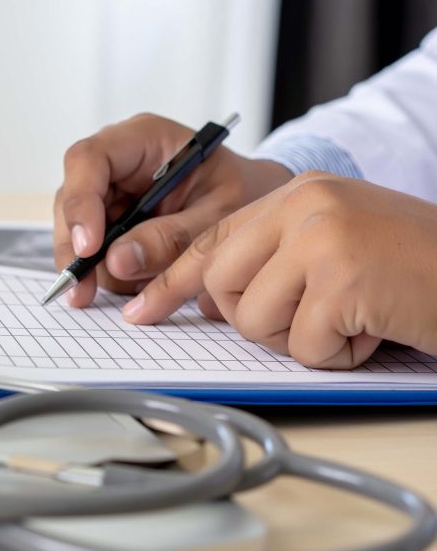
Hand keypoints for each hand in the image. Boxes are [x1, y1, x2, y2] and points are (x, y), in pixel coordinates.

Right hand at [54, 113, 292, 306]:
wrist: (258, 206)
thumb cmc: (245, 195)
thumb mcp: (218, 216)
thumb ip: (171, 238)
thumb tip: (116, 262)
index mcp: (144, 139)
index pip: (89, 159)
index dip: (80, 202)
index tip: (89, 247)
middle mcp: (118, 162)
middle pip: (71, 198)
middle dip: (75, 248)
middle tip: (81, 291)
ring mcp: (111, 192)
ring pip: (76, 229)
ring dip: (95, 266)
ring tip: (135, 287)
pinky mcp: (111, 220)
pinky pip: (93, 249)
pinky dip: (106, 273)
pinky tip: (133, 285)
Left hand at [123, 172, 436, 368]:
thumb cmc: (414, 270)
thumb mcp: (336, 244)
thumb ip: (274, 256)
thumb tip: (205, 297)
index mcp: (297, 194)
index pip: (212, 239)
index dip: (172, 280)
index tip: (141, 310)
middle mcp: (305, 205)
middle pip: (221, 284)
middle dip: (254, 319)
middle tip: (312, 316)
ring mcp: (323, 238)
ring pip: (254, 320)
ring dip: (301, 339)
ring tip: (352, 319)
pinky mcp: (343, 280)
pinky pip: (302, 346)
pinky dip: (337, 356)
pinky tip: (374, 331)